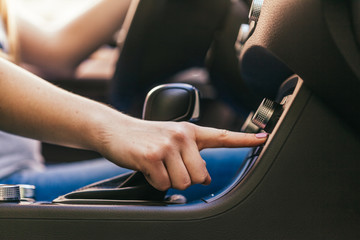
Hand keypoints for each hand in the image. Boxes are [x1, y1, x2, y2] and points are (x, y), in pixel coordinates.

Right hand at [97, 117, 266, 190]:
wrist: (114, 130)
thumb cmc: (145, 137)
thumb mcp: (171, 139)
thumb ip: (191, 154)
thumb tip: (205, 177)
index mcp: (190, 131)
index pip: (223, 136)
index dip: (244, 139)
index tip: (263, 139)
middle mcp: (182, 136)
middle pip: (200, 176)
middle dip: (186, 178)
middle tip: (169, 167)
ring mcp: (168, 146)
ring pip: (183, 183)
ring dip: (168, 181)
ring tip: (157, 166)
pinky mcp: (152, 157)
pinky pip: (163, 184)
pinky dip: (154, 182)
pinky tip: (146, 168)